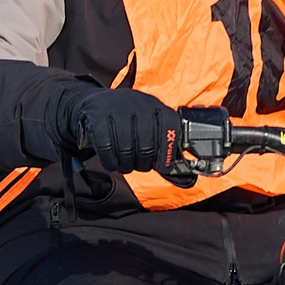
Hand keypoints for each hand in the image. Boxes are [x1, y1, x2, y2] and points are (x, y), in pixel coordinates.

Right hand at [54, 87, 178, 173]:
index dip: (167, 154)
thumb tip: (188, 181)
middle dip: (143, 163)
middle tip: (139, 165)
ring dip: (126, 165)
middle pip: (147, 146)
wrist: (97, 104)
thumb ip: (166, 155)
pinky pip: (106, 147)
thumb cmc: (129, 123)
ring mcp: (117, 108)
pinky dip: (110, 161)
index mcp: (157, 106)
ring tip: (125, 164)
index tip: (162, 167)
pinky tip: (112, 161)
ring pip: (126, 149)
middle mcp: (139, 103)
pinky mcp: (97, 116)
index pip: (170, 131)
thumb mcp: (150, 131)